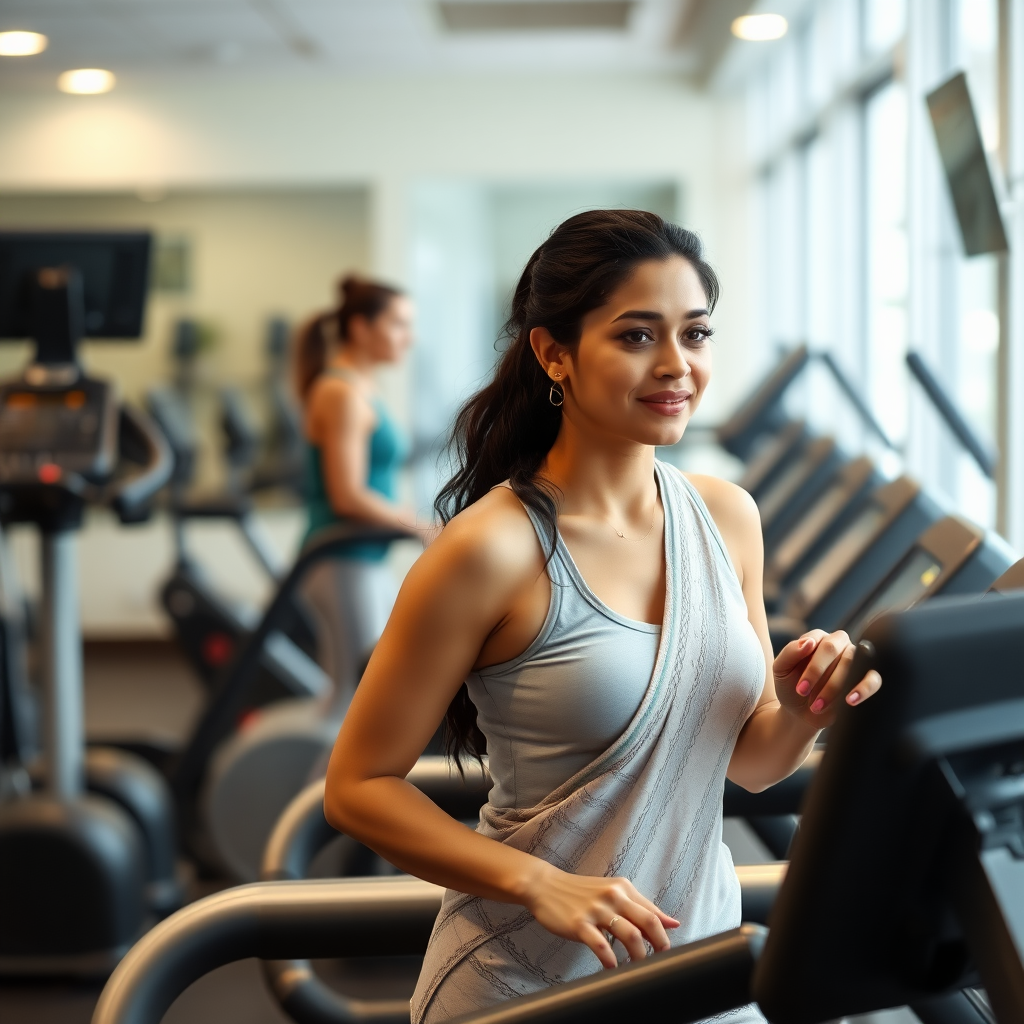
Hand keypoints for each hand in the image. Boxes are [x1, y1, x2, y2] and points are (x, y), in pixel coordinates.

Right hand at [523, 864, 677, 968]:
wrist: (544, 886)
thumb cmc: (579, 892)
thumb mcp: (612, 892)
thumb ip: (641, 906)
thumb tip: (672, 922)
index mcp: (623, 888)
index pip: (653, 913)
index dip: (664, 936)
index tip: (666, 952)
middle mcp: (613, 896)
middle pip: (648, 923)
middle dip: (659, 947)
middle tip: (658, 963)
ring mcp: (596, 910)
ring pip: (630, 935)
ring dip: (638, 957)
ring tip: (636, 967)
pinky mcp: (579, 923)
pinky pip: (601, 946)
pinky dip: (611, 960)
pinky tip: (611, 967)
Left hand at [773, 629, 881, 728]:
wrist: (800, 713)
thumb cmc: (790, 686)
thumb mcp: (781, 669)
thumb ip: (790, 652)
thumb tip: (808, 642)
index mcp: (818, 638)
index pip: (817, 638)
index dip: (808, 663)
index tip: (800, 687)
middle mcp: (839, 645)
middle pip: (833, 648)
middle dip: (816, 672)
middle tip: (803, 693)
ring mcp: (855, 661)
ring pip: (852, 663)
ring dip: (834, 686)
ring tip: (817, 705)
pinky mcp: (865, 679)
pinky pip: (874, 679)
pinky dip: (864, 689)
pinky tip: (850, 700)